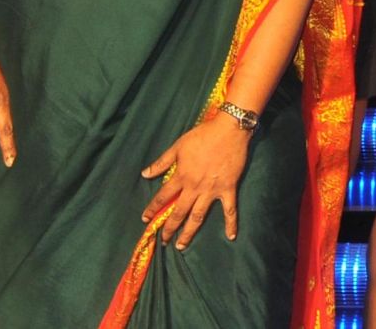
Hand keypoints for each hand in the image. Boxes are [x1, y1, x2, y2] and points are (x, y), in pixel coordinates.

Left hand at [141, 115, 251, 249]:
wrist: (229, 130)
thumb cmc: (203, 135)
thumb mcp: (179, 146)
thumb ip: (162, 162)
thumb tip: (144, 174)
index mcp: (181, 176)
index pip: (163, 196)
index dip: (152, 208)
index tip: (145, 219)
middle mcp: (194, 187)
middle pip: (179, 212)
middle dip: (169, 228)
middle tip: (164, 241)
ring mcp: (212, 190)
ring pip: (198, 216)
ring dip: (189, 232)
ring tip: (181, 245)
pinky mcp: (228, 189)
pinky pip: (230, 209)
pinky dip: (231, 223)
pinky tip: (231, 236)